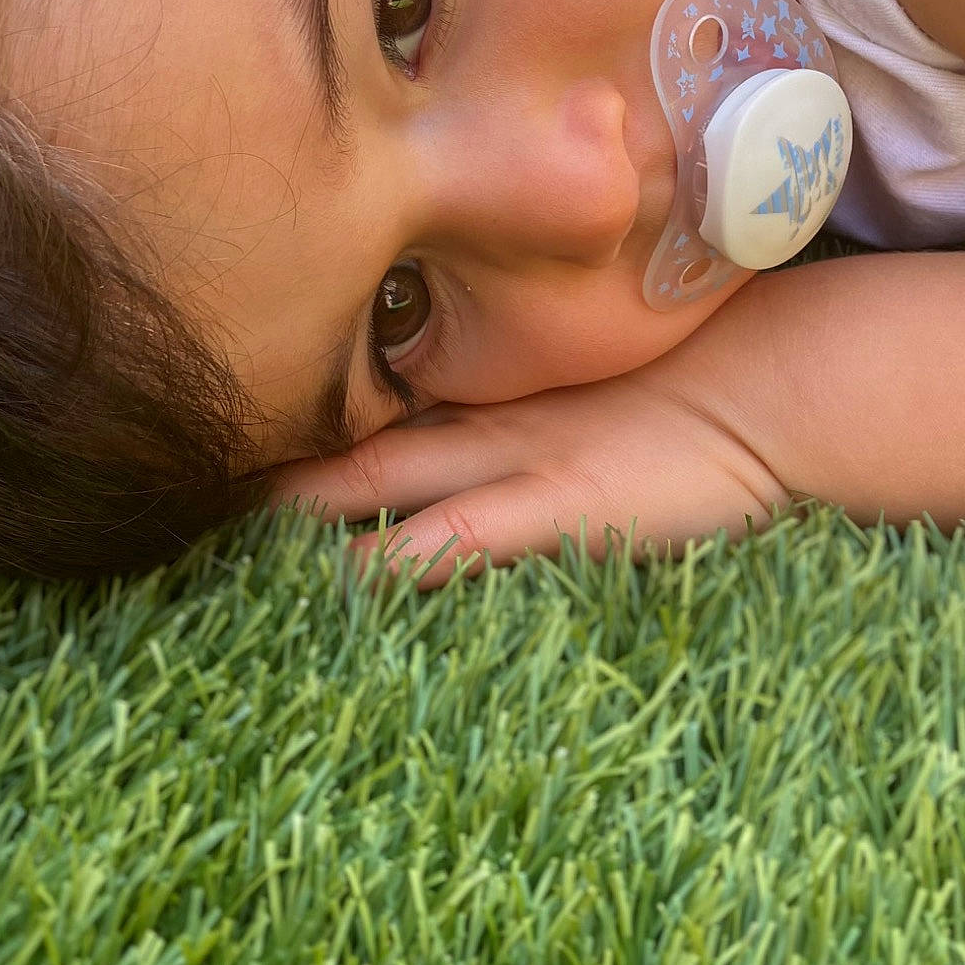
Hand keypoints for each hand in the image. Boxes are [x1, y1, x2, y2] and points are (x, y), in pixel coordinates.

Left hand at [267, 359, 792, 587]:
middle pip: (364, 445)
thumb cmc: (697, 389)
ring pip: (391, 483)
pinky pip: (464, 536)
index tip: (237, 449)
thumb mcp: (600, 396)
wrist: (770, 383)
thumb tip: (477, 423)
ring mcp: (521, 463)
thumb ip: (539, 409)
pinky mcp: (562, 507)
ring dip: (314, 512)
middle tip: (194, 490)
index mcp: (501, 403)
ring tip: (230, 542)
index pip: (389, 417)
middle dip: (282, 474)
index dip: (313, 440)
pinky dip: (403, 559)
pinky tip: (351, 581)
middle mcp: (492, 424)